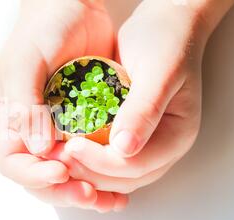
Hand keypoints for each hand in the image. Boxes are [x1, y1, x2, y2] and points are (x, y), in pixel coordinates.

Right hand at [0, 0, 127, 211]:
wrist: (75, 6)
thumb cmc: (42, 29)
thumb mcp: (25, 61)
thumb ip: (24, 104)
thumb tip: (36, 149)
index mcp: (8, 119)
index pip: (13, 163)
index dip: (33, 175)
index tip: (59, 171)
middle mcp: (31, 130)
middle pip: (40, 177)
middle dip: (62, 191)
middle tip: (88, 194)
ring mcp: (57, 130)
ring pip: (65, 174)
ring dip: (84, 191)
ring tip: (107, 201)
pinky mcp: (83, 126)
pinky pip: (88, 160)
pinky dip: (100, 176)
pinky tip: (117, 186)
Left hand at [64, 0, 232, 192]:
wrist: (164, 26)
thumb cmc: (165, 42)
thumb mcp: (159, 71)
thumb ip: (144, 110)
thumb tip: (124, 148)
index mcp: (177, 136)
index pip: (136, 165)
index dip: (101, 162)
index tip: (72, 146)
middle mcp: (162, 147)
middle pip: (123, 178)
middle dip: (88, 172)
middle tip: (57, 158)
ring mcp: (145, 143)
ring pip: (112, 174)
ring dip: (84, 169)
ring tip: (56, 156)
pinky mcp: (127, 135)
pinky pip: (105, 157)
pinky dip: (85, 156)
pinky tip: (64, 147)